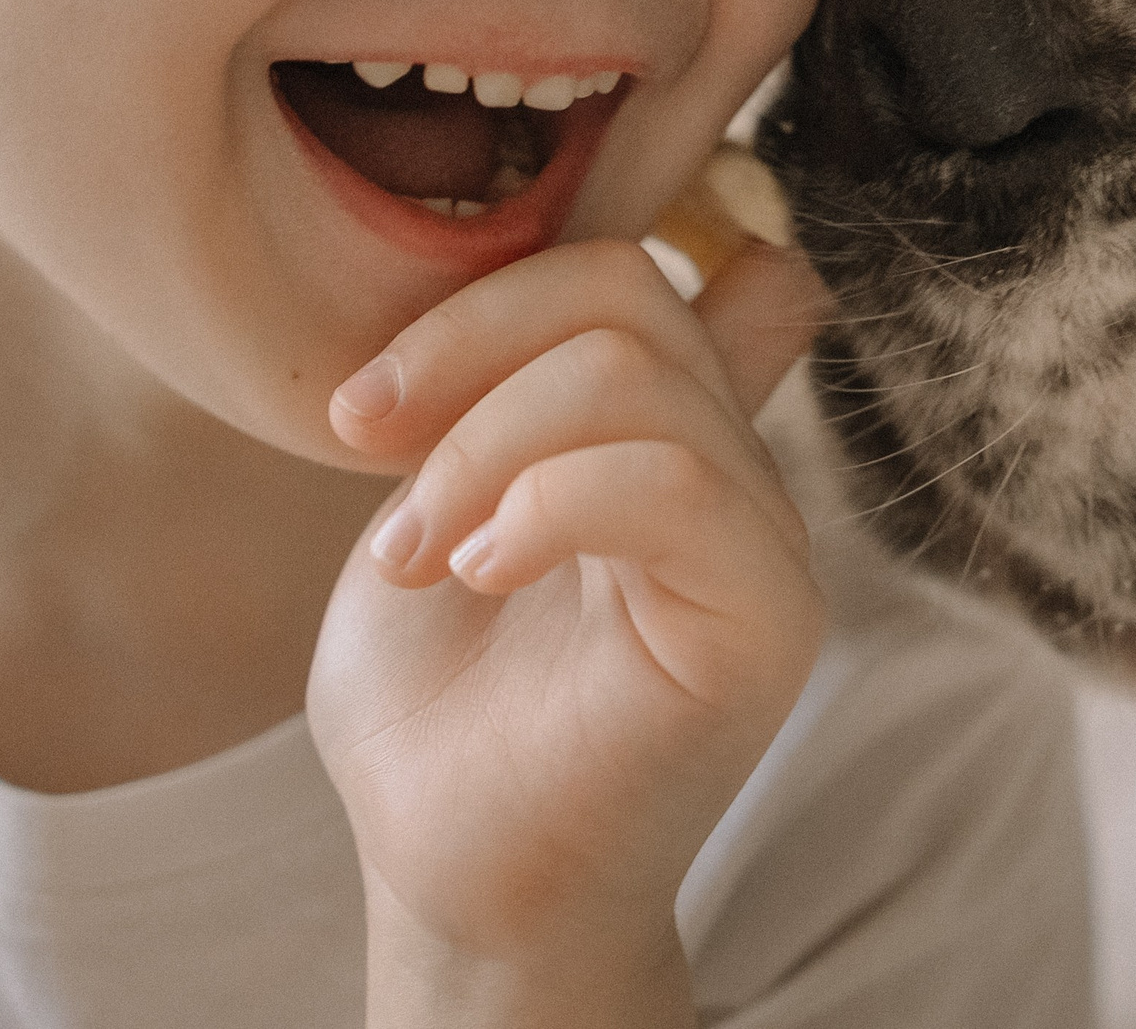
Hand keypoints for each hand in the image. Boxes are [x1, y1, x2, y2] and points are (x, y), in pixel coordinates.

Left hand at [305, 237, 828, 1018]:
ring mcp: (760, 538)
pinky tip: (485, 573)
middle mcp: (727, 468)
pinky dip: (552, 502)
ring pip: (638, 374)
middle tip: (372, 455)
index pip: (638, 264)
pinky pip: (677, 481)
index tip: (369, 404)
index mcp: (658, 430)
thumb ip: (514, 393)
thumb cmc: (436, 706)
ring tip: (425, 554)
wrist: (445, 871)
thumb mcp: (446, 500)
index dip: (504, 292)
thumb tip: (588, 271)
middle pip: (629, 288)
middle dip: (467, 352)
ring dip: (487, 449)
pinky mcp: (766, 618)